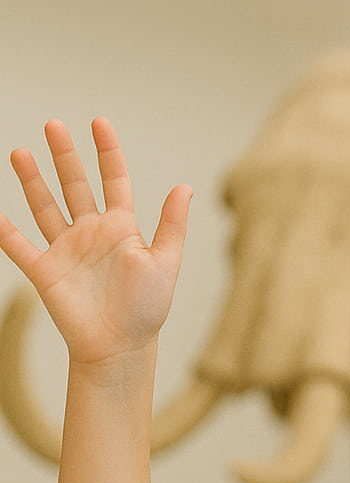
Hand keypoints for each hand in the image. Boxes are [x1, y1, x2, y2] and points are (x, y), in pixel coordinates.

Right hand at [0, 118, 191, 366]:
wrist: (120, 346)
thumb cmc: (147, 308)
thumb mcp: (164, 262)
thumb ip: (171, 224)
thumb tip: (185, 187)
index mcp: (122, 229)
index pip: (114, 181)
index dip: (107, 152)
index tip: (99, 122)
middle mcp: (92, 233)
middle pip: (75, 185)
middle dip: (65, 156)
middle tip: (54, 124)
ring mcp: (66, 249)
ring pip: (45, 206)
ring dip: (33, 181)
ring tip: (21, 153)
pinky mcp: (45, 270)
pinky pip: (17, 244)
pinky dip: (2, 229)